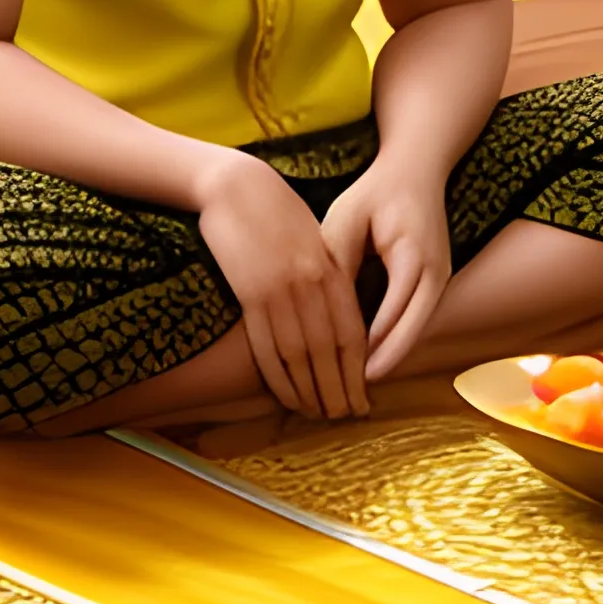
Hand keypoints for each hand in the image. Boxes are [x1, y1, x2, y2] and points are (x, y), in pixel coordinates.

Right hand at [194, 153, 370, 417]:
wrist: (237, 186)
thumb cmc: (275, 213)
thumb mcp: (312, 241)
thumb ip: (326, 276)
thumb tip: (334, 313)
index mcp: (332, 271)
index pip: (353, 331)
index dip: (360, 368)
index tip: (365, 393)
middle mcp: (313, 285)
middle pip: (331, 350)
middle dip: (341, 388)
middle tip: (349, 416)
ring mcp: (282, 290)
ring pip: (302, 354)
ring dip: (313, 390)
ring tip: (322, 415)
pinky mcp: (251, 293)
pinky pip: (267, 345)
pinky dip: (279, 377)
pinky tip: (288, 397)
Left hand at [318, 158, 451, 386]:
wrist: (418, 169)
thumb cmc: (377, 191)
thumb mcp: (348, 218)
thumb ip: (337, 261)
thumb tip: (322, 306)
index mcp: (415, 254)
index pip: (398, 308)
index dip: (375, 341)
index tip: (350, 369)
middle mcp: (437, 271)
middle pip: (414, 327)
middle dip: (387, 360)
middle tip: (356, 389)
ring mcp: (441, 278)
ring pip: (418, 327)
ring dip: (393, 354)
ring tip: (360, 382)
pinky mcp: (435, 281)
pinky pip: (417, 316)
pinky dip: (396, 338)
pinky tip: (371, 357)